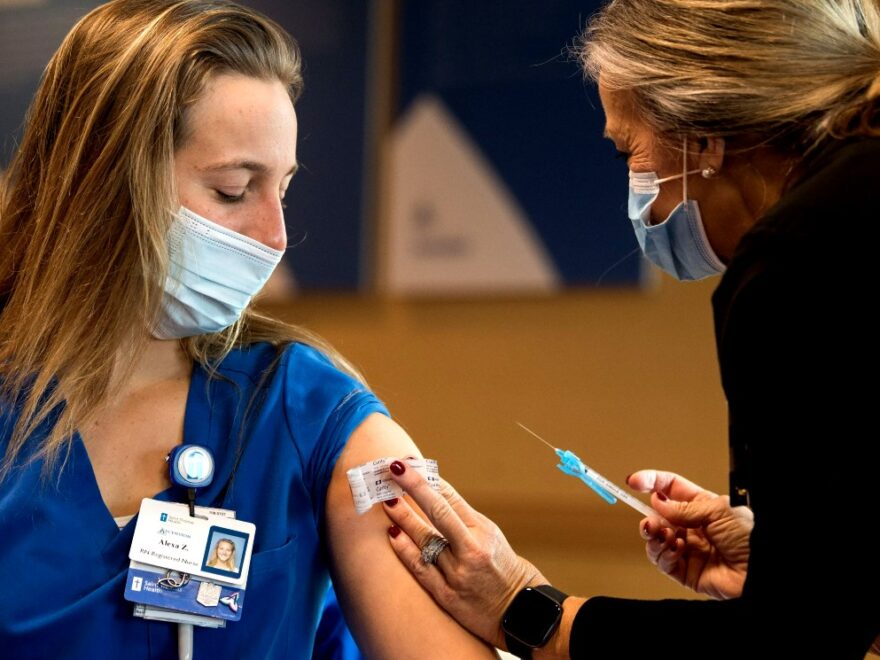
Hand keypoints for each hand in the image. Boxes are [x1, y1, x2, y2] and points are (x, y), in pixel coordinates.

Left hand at [382, 460, 544, 648]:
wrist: (522, 612)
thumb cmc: (503, 567)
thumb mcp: (490, 536)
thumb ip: (462, 519)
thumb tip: (430, 493)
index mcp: (484, 531)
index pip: (451, 498)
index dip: (427, 479)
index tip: (408, 464)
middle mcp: (472, 550)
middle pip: (438, 513)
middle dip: (414, 487)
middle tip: (393, 468)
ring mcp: (459, 574)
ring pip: (425, 540)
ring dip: (403, 518)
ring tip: (387, 501)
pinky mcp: (448, 596)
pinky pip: (421, 570)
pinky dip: (405, 551)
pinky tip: (393, 535)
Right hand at [629, 470, 752, 599]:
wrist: (758, 573)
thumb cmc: (750, 538)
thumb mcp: (718, 511)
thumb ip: (684, 508)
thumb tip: (658, 503)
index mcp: (702, 507)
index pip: (671, 489)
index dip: (651, 483)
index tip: (633, 481)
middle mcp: (693, 527)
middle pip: (658, 517)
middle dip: (649, 517)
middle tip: (650, 521)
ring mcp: (688, 549)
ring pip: (656, 539)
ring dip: (655, 536)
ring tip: (664, 535)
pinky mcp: (685, 571)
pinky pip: (663, 561)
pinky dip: (664, 554)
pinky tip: (676, 549)